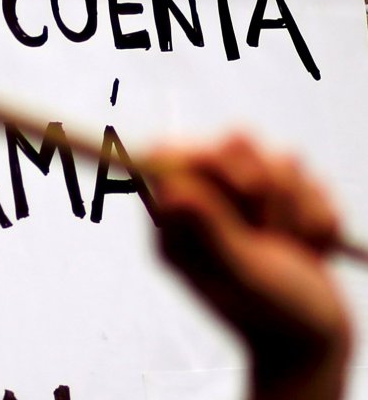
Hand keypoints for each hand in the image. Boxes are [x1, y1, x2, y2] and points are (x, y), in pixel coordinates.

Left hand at [147, 135, 351, 399]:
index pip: (172, 156)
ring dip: (296, 204)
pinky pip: (311, 179)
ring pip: (280, 159)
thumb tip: (170, 190)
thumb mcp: (240, 274)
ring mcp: (248, 202)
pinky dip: (319, 214)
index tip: (243, 185)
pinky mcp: (285, 203)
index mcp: (177, 221)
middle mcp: (208, 205)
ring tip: (292, 245)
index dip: (205, 155)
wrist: (315, 344)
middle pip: (230, 146)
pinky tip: (313, 249)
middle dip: (264, 182)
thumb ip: (209, 229)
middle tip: (268, 227)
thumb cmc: (272, 315)